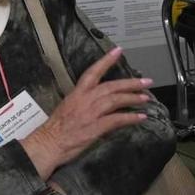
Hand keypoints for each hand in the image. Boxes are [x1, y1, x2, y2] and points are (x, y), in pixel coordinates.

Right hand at [22, 48, 152, 178]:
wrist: (48, 144)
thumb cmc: (56, 129)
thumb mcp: (69, 108)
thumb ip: (85, 103)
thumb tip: (100, 103)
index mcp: (77, 93)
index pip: (93, 72)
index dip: (106, 61)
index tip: (118, 51)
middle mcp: (85, 100)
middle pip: (111, 86)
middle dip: (130, 83)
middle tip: (146, 81)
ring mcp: (90, 113)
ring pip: (116, 100)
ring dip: (132, 98)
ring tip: (145, 98)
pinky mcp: (95, 127)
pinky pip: (116, 119)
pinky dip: (130, 118)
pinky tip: (140, 117)